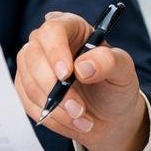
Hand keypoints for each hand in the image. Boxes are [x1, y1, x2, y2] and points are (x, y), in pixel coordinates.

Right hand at [13, 12, 147, 150]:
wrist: (109, 116)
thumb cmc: (115, 86)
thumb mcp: (124, 72)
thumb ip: (109, 62)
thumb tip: (83, 66)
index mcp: (72, 28)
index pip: (53, 29)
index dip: (55, 51)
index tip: (66, 74)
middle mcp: (47, 42)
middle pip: (33, 55)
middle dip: (53, 87)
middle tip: (77, 108)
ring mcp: (33, 65)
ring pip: (28, 83)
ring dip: (55, 107)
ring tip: (82, 119)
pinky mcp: (26, 88)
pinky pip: (28, 103)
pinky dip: (50, 117)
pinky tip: (71, 122)